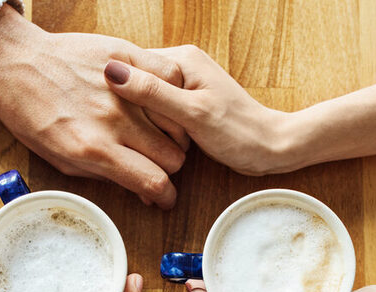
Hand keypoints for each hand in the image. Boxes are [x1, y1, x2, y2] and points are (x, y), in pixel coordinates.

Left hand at [0, 5, 188, 208]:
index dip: (166, 196)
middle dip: (168, 167)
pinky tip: (160, 102)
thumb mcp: (64, 161)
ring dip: (173, 134)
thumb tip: (144, 191)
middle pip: (173, 156)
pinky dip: (172, 93)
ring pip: (178, 121)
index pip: (153, 181)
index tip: (166, 197)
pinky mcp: (125, 55)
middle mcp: (113, 120)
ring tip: (158, 134)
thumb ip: (108, 177)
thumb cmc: (33, 116)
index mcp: (95, 150)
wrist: (14, 65)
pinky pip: (170, 77)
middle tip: (156, 163)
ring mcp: (122, 87)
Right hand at [104, 45, 288, 175]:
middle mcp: (182, 66)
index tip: (108, 115)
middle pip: (138, 83)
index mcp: (182, 58)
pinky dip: (152, 127)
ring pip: (146, 100)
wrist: (267, 147)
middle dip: (130, 110)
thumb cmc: (237, 132)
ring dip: (140, 121)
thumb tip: (114, 73)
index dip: (118, 92)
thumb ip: (154, 94)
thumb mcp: (193, 114)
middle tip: (123, 136)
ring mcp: (184, 85)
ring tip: (135, 143)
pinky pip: (158, 111)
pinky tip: (149, 143)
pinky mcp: (186, 103)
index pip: (133, 66)